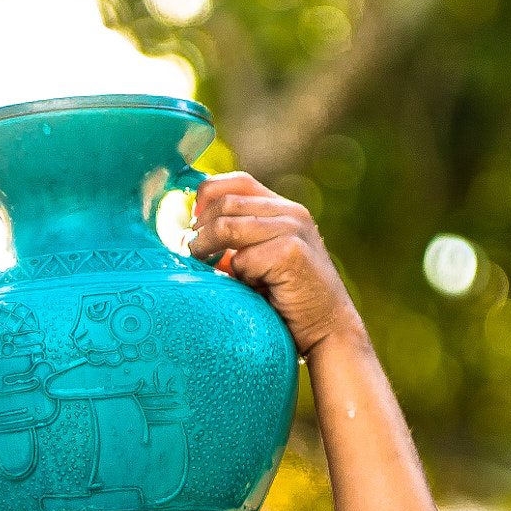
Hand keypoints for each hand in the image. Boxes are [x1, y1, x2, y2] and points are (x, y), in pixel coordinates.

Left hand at [187, 172, 362, 358]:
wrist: (327, 328)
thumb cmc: (285, 300)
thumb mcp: (256, 262)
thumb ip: (230, 243)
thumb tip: (183, 234)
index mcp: (282, 209)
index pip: (237, 181)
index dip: (206, 196)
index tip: (191, 224)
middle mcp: (290, 212)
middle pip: (225, 203)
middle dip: (198, 231)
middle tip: (189, 254)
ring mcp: (294, 229)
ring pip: (227, 227)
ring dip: (208, 251)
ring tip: (209, 270)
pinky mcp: (292, 253)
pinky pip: (243, 258)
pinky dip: (238, 276)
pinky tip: (252, 289)